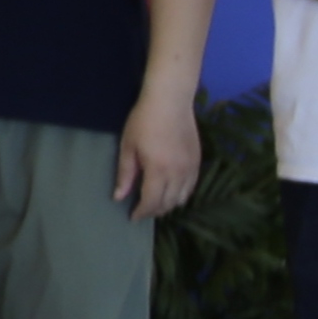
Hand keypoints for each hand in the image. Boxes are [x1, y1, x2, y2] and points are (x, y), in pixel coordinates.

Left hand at [114, 87, 198, 220]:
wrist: (170, 101)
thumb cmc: (143, 121)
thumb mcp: (128, 146)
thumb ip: (125, 174)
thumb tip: (119, 197)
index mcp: (158, 170)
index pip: (151, 202)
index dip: (142, 212)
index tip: (133, 217)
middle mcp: (178, 173)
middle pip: (168, 203)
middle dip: (154, 211)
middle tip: (142, 211)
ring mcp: (191, 168)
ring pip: (182, 197)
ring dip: (169, 204)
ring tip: (155, 203)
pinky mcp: (198, 161)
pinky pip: (192, 186)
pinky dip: (181, 194)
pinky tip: (172, 192)